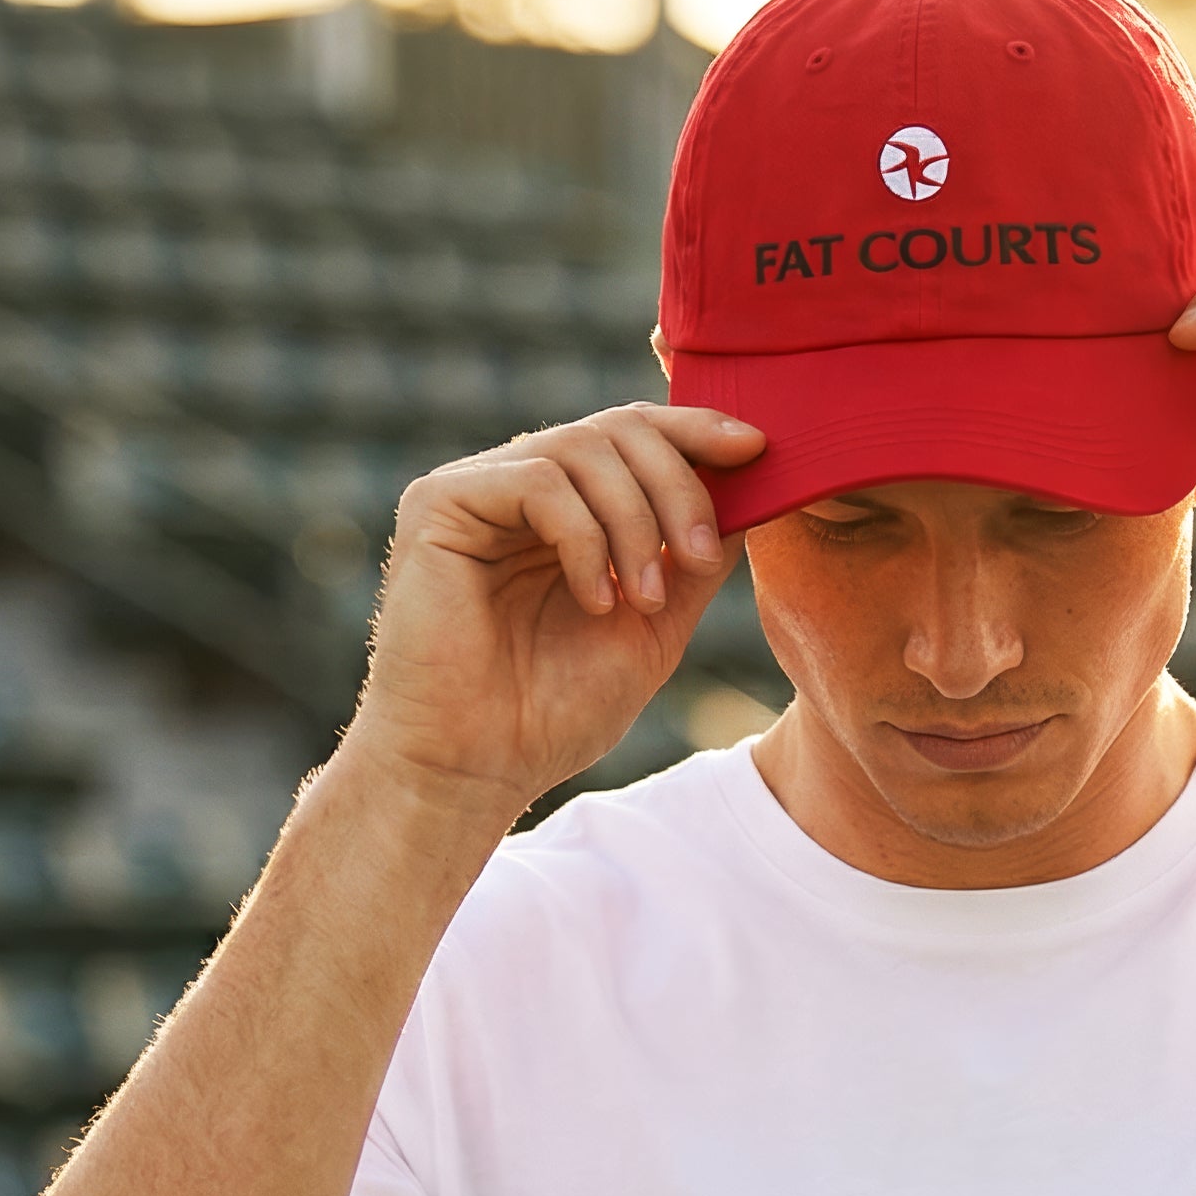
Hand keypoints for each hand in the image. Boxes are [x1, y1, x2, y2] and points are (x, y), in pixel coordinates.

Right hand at [343, 403, 764, 814]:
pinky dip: (585, 540)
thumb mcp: (657, 625)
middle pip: (618, 428)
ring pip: (583, 447)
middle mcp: (518, 485)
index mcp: (568, 507)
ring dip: (637, 523)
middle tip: (701, 559)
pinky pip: (539, 482)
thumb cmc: (556, 709)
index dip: (696, 430)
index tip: (756, 449)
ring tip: (643, 601)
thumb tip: (754, 494)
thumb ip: (695, 561)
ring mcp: (477, 490)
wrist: (480, 768)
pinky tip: (595, 600)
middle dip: (679, 486)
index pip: (635, 435)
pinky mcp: (438, 504)